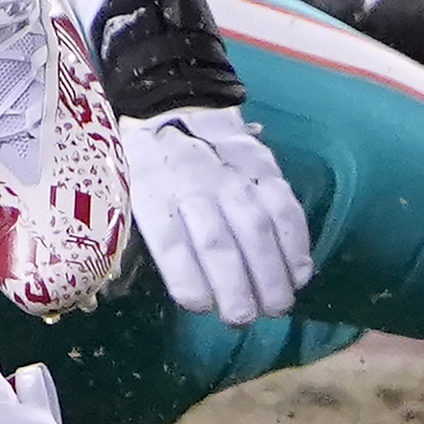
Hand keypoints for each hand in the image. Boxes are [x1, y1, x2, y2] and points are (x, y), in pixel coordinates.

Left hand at [121, 105, 313, 326]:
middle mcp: (194, 183)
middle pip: (218, 241)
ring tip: (276, 305)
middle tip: (244, 318)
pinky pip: (284, 205)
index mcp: (152, 193)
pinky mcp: (262, 165)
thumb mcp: (124, 193)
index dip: (188, 278)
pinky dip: (295, 242)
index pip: (171, 240)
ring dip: (270, 272)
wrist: (171, 105)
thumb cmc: (144, 167)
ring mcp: (232, 173)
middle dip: (235, 287)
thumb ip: (134, 238)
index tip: (200, 306)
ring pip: (256, 226)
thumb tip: (128, 293)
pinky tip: (299, 273)